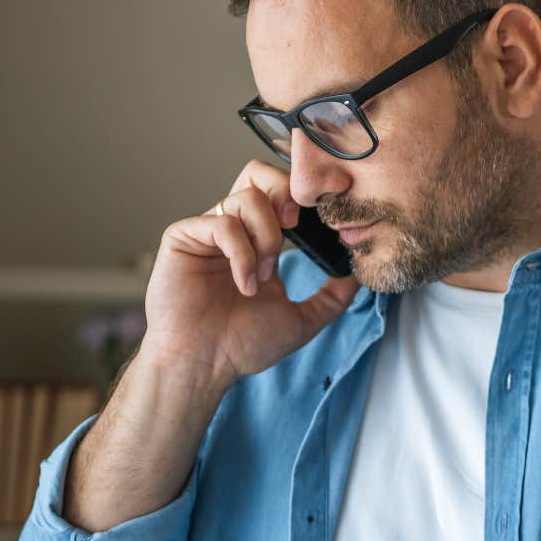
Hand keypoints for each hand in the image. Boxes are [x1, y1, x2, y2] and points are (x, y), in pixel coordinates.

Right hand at [136, 159, 359, 386]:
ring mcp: (206, 231)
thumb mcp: (300, 320)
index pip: (279, 192)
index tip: (327, 217)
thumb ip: (331, 297)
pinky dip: (242, 253)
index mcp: (257, 239)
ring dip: (266, 236)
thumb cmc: (241, 345)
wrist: (203, 367)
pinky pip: (222, 223)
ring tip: (264, 276)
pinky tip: (245, 284)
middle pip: (258, 174)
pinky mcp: (182, 238)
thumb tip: (357, 275)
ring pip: (246, 197)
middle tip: (296, 225)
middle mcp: (232, 228)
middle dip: (285, 193)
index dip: (304, 196)